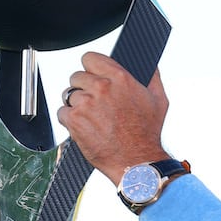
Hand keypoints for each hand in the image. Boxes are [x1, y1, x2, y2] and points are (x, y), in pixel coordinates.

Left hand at [57, 51, 170, 183]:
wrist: (136, 162)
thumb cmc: (147, 134)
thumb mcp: (158, 100)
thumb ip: (152, 78)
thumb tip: (149, 66)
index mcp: (119, 79)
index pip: (90, 58)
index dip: (90, 68)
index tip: (92, 76)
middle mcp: (101, 88)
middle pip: (76, 77)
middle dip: (83, 88)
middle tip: (94, 103)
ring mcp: (85, 104)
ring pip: (68, 95)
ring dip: (76, 105)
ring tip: (91, 118)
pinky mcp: (74, 120)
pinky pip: (61, 113)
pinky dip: (69, 120)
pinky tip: (84, 127)